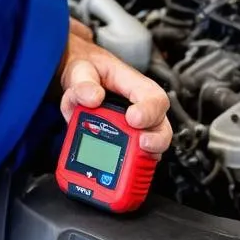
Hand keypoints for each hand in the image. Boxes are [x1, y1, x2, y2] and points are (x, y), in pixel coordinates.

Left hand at [57, 19, 171, 155]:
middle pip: (161, 127)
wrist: (78, 78)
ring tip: (129, 162)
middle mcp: (141, 108)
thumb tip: (92, 97)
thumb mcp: (80, 70)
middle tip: (141, 145)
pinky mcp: (126, 140)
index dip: (149, 111)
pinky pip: (136, 155)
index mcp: (135, 86)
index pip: (154, 98)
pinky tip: (117, 168)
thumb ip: (83, 83)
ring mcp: (136, 126)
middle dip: (156, 140)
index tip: (133, 118)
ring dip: (144, 155)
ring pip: (152, 145)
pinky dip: (130, 163)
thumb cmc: (86, 70)